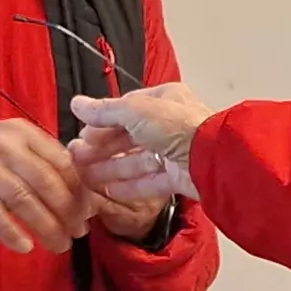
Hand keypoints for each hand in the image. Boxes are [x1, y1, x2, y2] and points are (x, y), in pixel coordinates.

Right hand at [0, 119, 83, 252]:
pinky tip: (26, 247)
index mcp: (22, 132)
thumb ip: (40, 159)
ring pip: (25, 202)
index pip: (62, 161)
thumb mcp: (9, 141)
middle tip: (79, 232)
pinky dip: (13, 233)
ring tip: (60, 245)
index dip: (80, 189)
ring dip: (47, 227)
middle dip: (69, 212)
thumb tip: (80, 192)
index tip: (90, 211)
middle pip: (48, 183)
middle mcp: (5, 147)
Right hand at [69, 84, 212, 202]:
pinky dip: (129, 186)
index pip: (127, 109)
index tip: (82, 133)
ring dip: (110, 167)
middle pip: (130, 137)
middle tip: (78, 157)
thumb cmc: (180, 127)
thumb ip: (105, 111)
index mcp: (165, 100)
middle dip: (102, 147)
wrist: (212, 159)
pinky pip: (149, 182)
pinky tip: (108, 190)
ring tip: (85, 175)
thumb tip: (78, 104)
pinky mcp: (180, 177)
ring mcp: (176, 152)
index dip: (103, 121)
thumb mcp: (135, 111)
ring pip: (137, 160)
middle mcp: (172, 125)